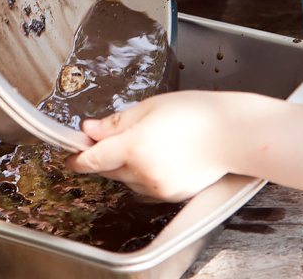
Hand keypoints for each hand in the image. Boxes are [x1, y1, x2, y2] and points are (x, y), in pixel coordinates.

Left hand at [66, 91, 230, 201]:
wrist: (232, 135)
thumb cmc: (196, 114)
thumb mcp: (150, 107)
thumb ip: (116, 122)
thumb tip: (90, 129)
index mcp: (134, 145)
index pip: (93, 158)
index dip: (78, 157)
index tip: (70, 155)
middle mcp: (143, 171)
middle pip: (108, 169)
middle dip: (104, 155)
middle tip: (116, 135)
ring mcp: (157, 187)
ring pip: (126, 178)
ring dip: (125, 164)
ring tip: (149, 141)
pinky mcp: (169, 195)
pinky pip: (144, 186)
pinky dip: (143, 173)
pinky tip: (160, 154)